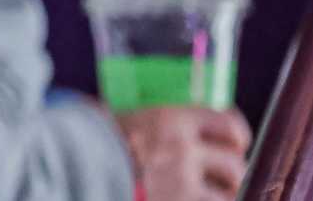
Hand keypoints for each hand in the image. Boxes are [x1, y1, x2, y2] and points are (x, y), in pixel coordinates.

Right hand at [114, 105, 250, 200]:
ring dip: (224, 196)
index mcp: (172, 120)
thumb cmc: (102, 147)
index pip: (230, 124)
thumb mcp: (135, 122)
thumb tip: (197, 131)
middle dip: (231, 174)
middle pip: (234, 162)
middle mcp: (180, 149)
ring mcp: (179, 183)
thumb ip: (167, 126)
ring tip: (210, 194)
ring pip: (229, 193)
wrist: (75, 171)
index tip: (234, 143)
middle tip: (224, 178)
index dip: (236, 137)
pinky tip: (193, 198)